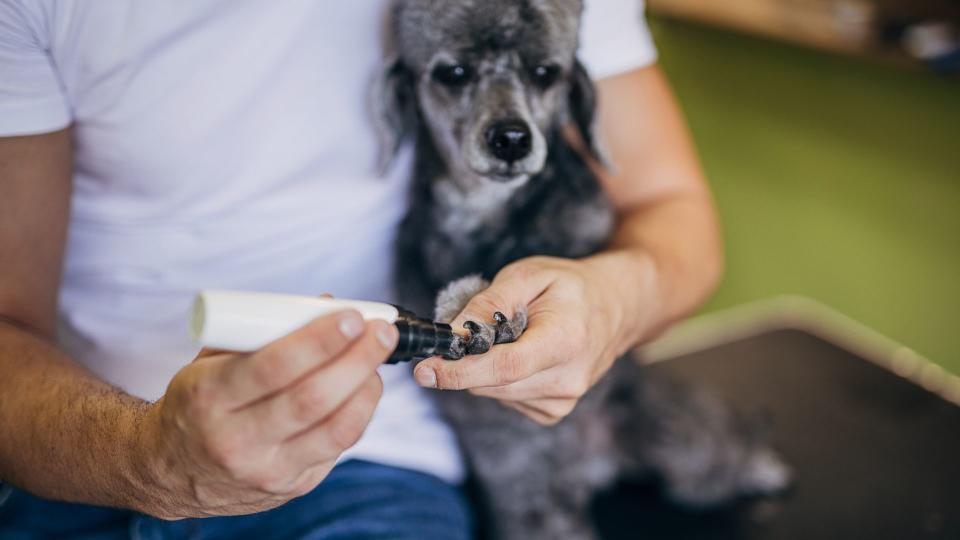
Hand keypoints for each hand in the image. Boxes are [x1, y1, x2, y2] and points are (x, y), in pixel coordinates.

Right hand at [139, 310, 397, 518]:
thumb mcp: (210, 361)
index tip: (351, 316)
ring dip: (367, 386)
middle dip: (357, 359)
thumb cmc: (199, 400)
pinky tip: (366, 385)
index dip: (320, 340)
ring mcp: (266, 470)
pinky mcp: (291, 487)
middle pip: (312, 399)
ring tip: (379, 355)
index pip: (273, 367)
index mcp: (208, 396)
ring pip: (335, 428)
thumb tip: (327, 303)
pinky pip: (338, 447)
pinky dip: (359, 411)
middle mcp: (235, 440)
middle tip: (382, 331)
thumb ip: (262, 331)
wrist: (172, 471)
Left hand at [414, 254, 656, 425]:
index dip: (460, 371)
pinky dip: (498, 379)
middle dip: (463, 364)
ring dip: (483, 368)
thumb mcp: (528, 275)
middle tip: (459, 335)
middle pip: (492, 383)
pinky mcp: (554, 411)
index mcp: (565, 340)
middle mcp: (567, 378)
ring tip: (507, 337)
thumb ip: (489, 303)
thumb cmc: (569, 287)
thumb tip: (452, 333)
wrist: (614, 308)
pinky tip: (519, 354)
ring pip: (493, 393)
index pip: (504, 368)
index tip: (425, 370)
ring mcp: (563, 400)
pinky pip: (505, 399)